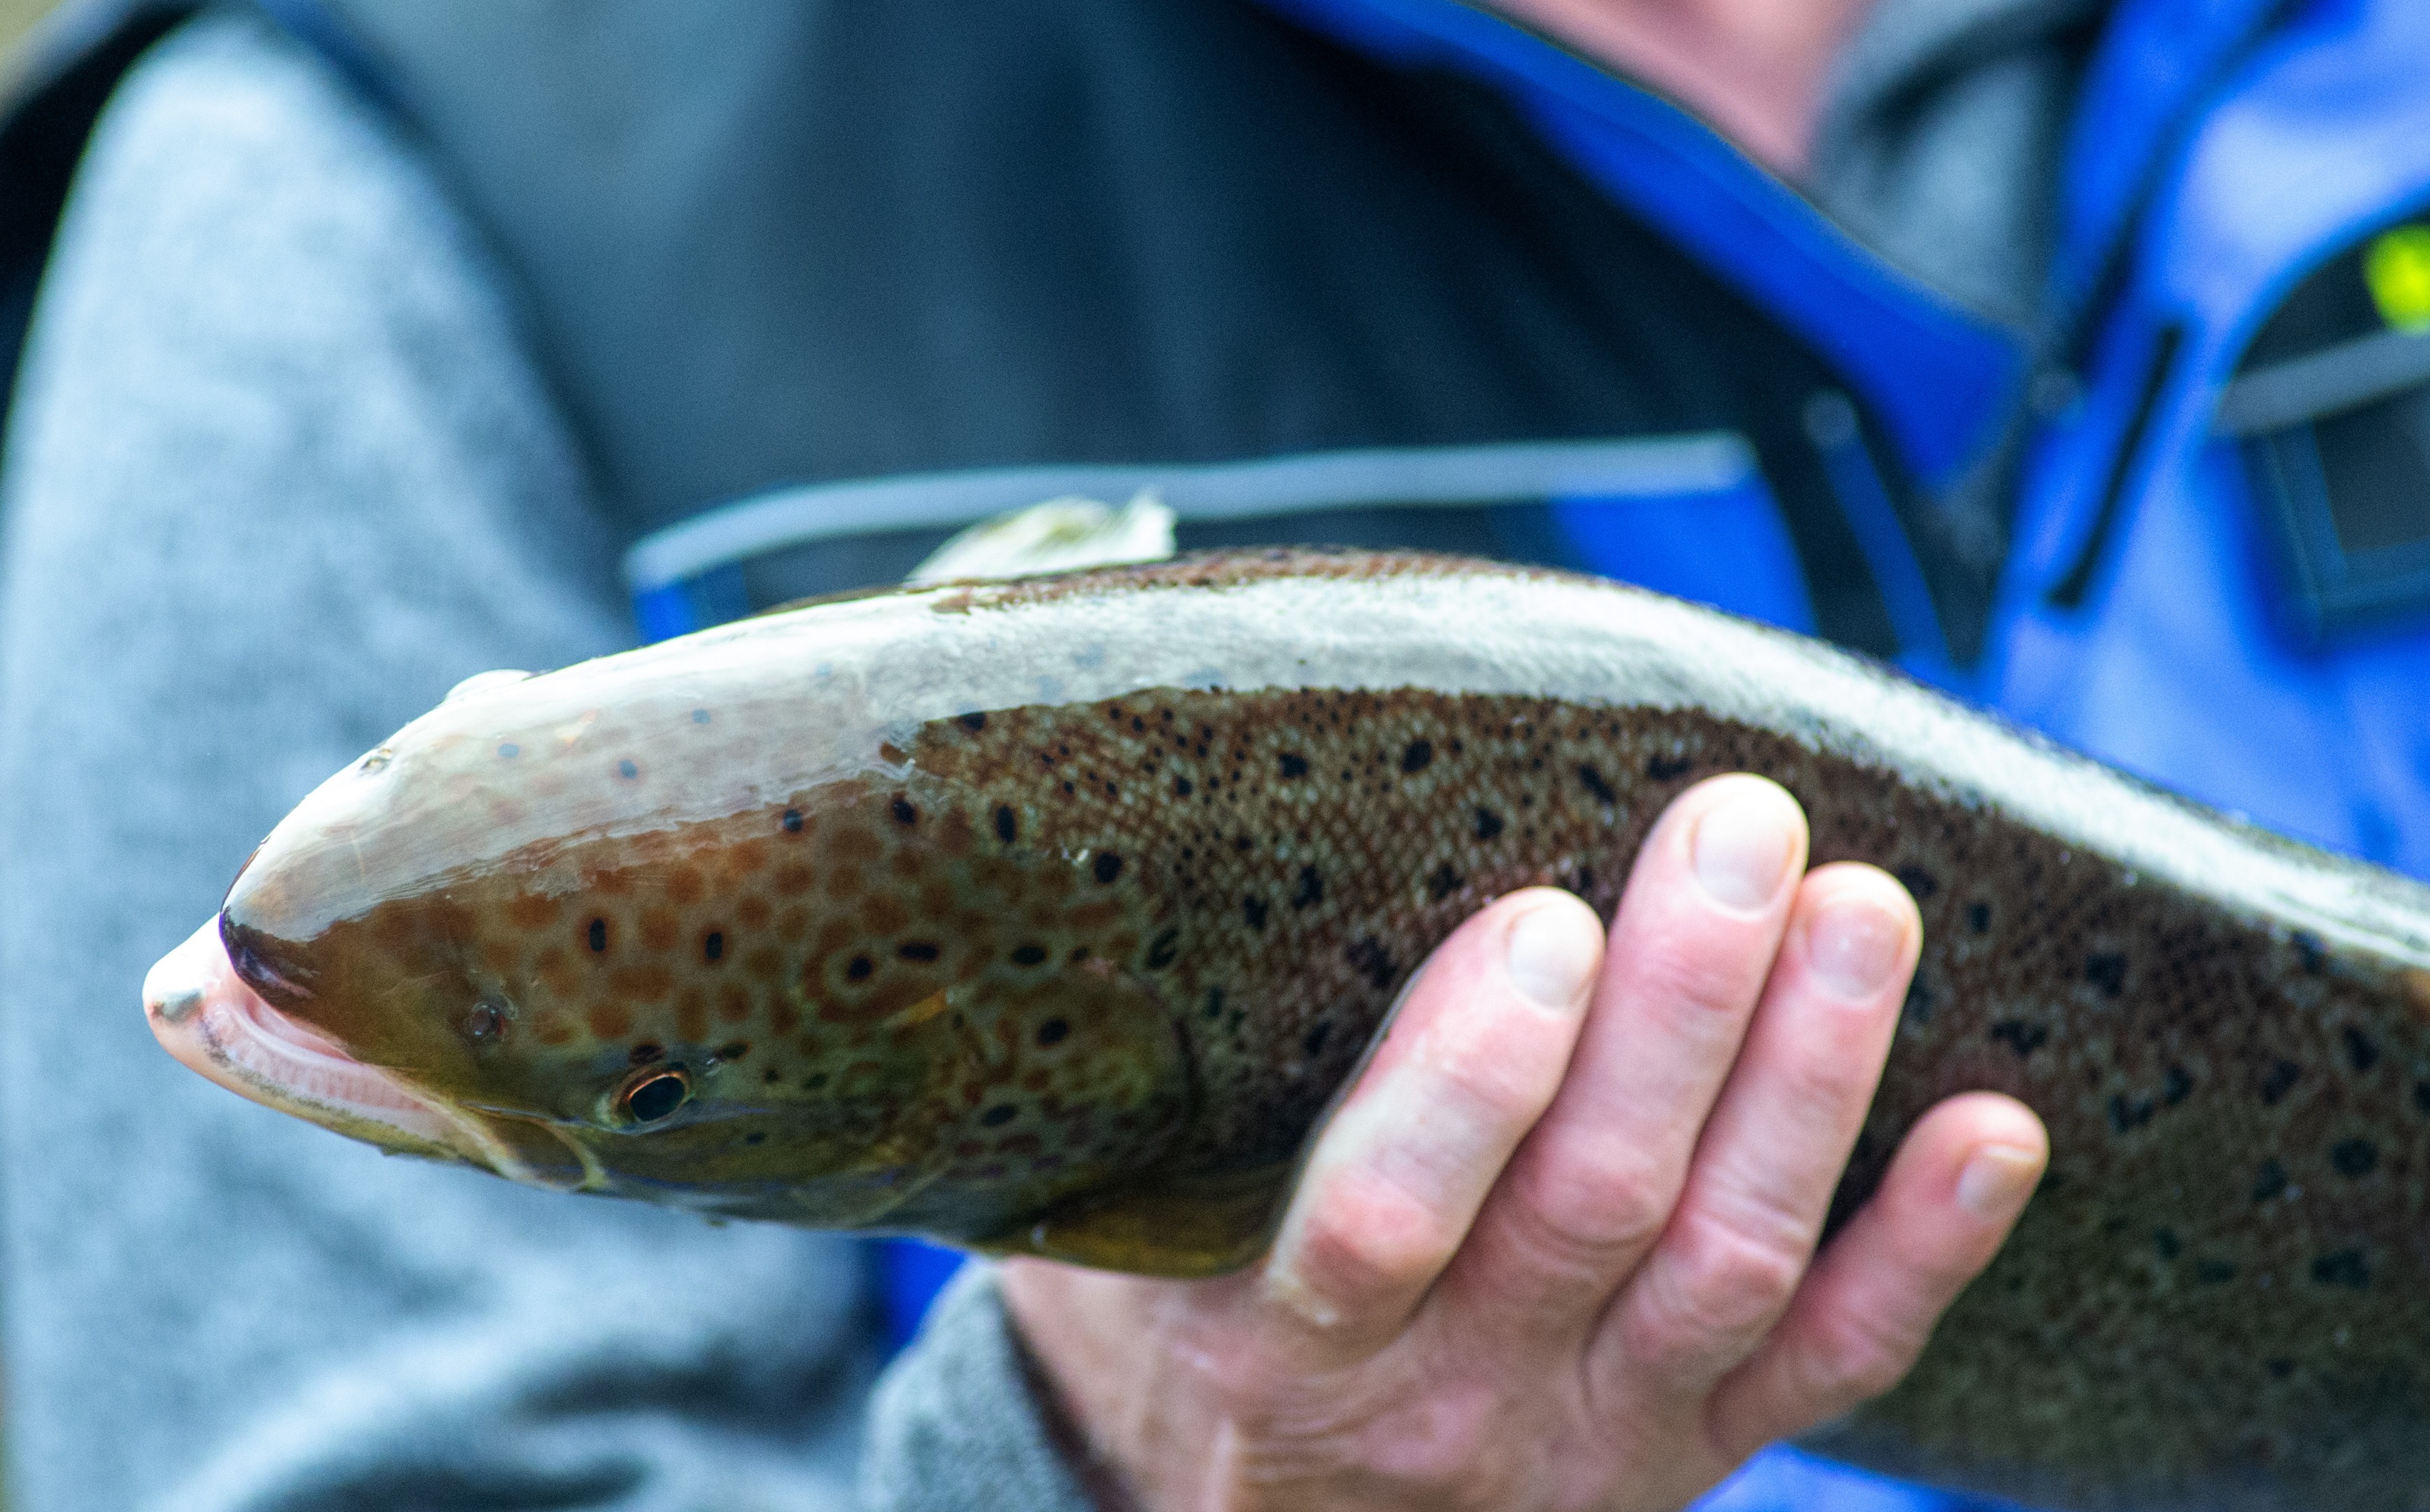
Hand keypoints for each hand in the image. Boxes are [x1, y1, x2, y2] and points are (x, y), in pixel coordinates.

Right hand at [1002, 773, 2047, 1511]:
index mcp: (1285, 1350)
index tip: (1540, 915)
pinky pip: (1830, 1369)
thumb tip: (1110, 849)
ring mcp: (1595, 1440)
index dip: (1471, 1077)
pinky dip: (1921, 1253)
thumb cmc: (1186, 1334)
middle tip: (1734, 828)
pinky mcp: (1698, 1455)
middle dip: (1679, 1010)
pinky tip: (1995, 1123)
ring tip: (1861, 902)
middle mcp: (1450, 1406)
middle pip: (1591, 1209)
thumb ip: (1131, 1095)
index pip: (1385, 1222)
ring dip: (1806, 1080)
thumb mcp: (1112, 1239)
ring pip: (1726, 1263)